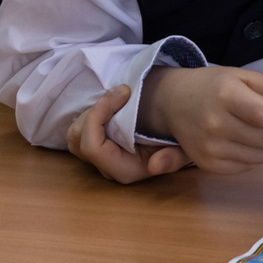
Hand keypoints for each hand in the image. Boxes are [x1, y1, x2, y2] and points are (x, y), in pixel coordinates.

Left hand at [64, 83, 188, 182]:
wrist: (183, 133)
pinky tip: (114, 103)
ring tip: (119, 97)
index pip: (92, 148)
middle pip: (79, 140)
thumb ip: (173, 159)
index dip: (97, 118)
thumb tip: (154, 166)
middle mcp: (109, 168)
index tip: (121, 92)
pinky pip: (80, 130)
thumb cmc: (183, 139)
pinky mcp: (98, 147)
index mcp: (126, 170)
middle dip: (96, 112)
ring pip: (75, 135)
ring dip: (93, 112)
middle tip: (123, 91)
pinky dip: (93, 113)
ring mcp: (101, 158)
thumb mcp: (187, 148)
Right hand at [137, 65, 262, 173]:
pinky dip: (258, 154)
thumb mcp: (243, 75)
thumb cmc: (214, 86)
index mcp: (225, 96)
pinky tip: (252, 139)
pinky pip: (248, 166)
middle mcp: (214, 125)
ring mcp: (209, 149)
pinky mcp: (208, 165)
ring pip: (262, 156)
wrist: (174, 102)